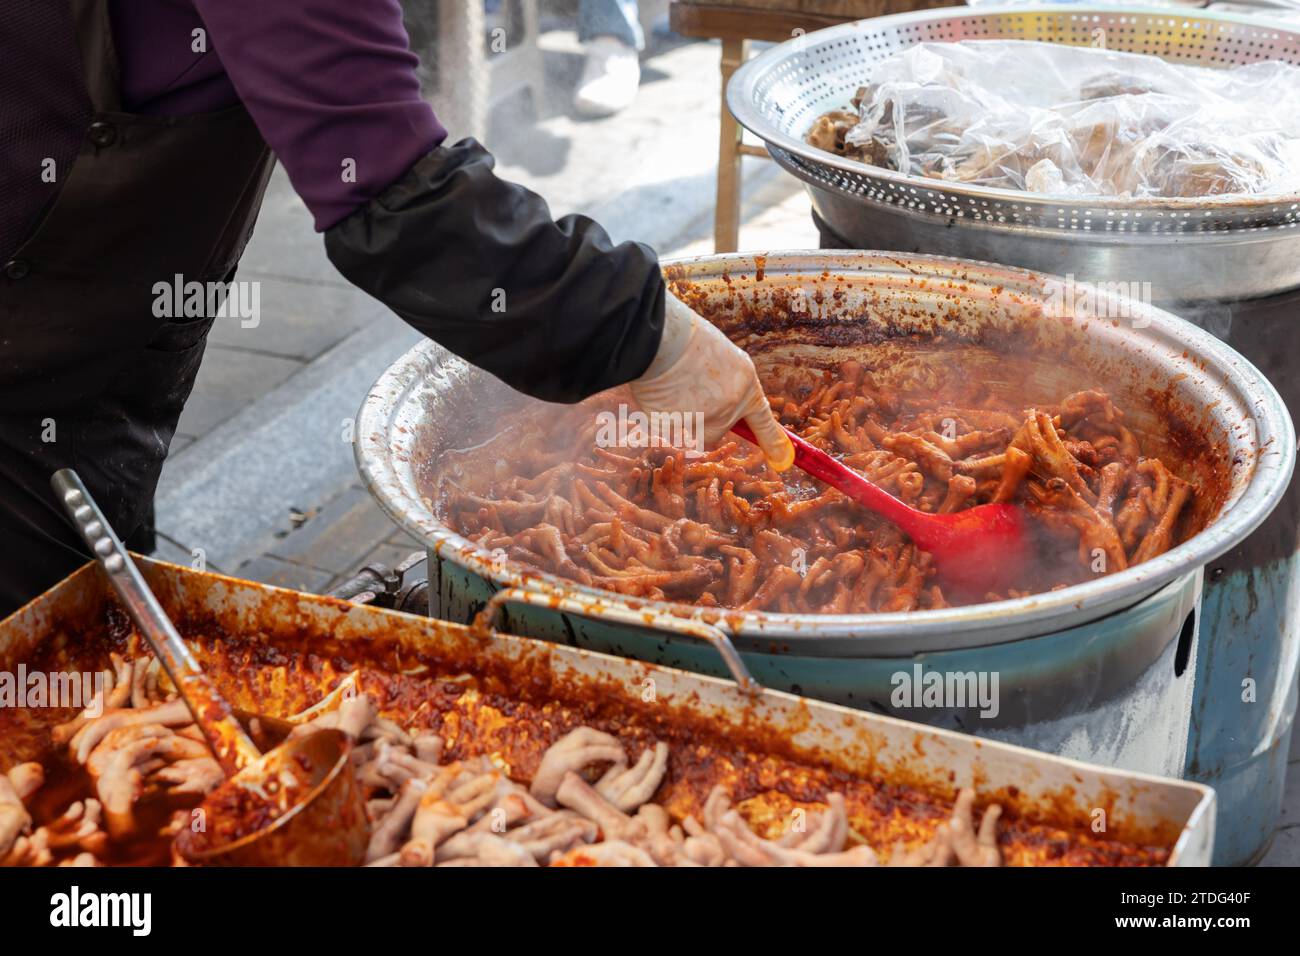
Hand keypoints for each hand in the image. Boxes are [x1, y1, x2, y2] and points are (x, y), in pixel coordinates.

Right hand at [630, 292, 793, 469]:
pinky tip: (656, 388)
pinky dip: (656, 409)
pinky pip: (663, 425)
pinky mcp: (677, 430)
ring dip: (678, 415)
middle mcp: (729, 408)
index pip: (762, 421)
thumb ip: (723, 382)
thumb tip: (716, 404)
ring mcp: (702, 421)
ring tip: (668, 383)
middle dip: (700, 417)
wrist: (661, 339)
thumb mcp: (719, 355)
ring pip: (688, 431)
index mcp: (745, 384)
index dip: (773, 441)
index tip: (782, 458)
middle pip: (716, 431)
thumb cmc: (686, 339)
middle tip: (687, 390)